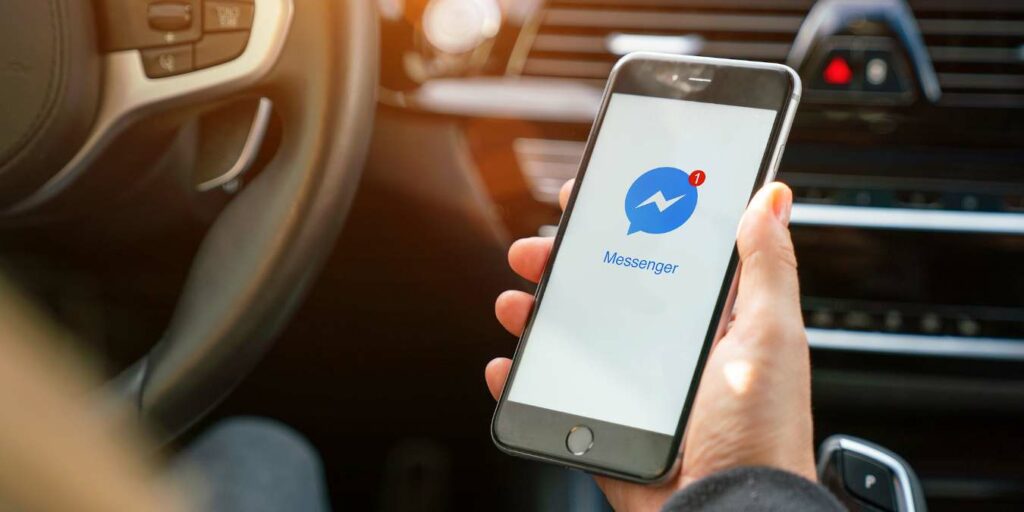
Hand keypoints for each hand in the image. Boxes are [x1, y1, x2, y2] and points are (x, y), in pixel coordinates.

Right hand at [485, 180, 815, 510]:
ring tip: (515, 303)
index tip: (592, 199)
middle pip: (605, 292)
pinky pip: (555, 392)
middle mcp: (669, 351)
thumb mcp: (771, 339)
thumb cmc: (761, 437)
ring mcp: (633, 389)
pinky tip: (508, 364)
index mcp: (711, 324)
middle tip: (538, 250)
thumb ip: (768, 267)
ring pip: (573, 338)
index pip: (661, 256)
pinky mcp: (606, 425)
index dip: (624, 222)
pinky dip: (523, 377)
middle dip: (564, 264)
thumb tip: (771, 198)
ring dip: (535, 314)